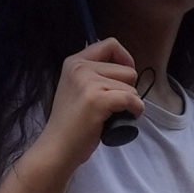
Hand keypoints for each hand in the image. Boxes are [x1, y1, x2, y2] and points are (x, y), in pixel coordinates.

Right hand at [23, 39, 144, 176]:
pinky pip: (132, 99)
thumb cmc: (70, 124)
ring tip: (113, 114)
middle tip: (113, 105)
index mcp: (74, 62)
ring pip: (131, 85)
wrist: (57, 148)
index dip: (125, 59)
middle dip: (127, 88)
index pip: (110, 44)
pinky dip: (136, 110)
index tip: (124, 78)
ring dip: (129, 101)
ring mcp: (88, 83)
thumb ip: (93, 75)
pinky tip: (129, 117)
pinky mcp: (97, 100)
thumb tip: (126, 69)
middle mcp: (80, 68)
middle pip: (127, 68)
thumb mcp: (76, 88)